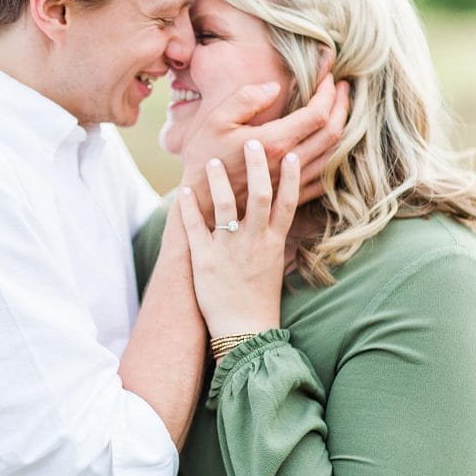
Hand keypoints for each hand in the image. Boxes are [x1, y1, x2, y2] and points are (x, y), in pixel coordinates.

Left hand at [178, 141, 299, 338]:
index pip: (287, 203)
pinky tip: (184, 190)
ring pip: (226, 207)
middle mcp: (254, 242)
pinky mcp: (205, 260)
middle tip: (252, 142)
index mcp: (273, 243)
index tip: (291, 154)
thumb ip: (276, 240)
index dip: (290, 178)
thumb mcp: (275, 267)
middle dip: (257, 167)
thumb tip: (282, 219)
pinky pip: (196, 228)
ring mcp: (229, 249)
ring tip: (210, 160)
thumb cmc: (261, 302)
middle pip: (261, 196)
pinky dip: (189, 208)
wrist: (245, 333)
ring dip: (219, 181)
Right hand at [181, 75, 348, 225]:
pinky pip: (324, 176)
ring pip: (333, 155)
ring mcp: (292, 182)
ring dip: (343, 128)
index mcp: (273, 142)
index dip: (328, 92)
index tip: (328, 76)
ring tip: (342, 110)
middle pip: (332, 133)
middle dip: (342, 106)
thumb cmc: (205, 158)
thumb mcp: (215, 121)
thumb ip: (245, 99)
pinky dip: (335, 156)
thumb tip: (275, 87)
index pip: (317, 114)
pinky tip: (331, 144)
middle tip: (343, 88)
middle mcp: (288, 163)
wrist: (202, 203)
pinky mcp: (290, 195)